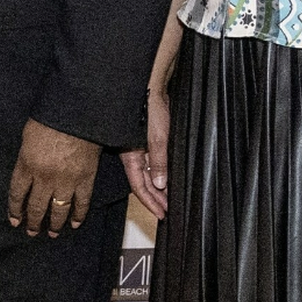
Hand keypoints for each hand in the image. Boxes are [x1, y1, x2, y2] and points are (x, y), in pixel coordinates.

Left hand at [7, 119, 99, 237]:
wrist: (77, 113)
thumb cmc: (50, 118)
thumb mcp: (28, 135)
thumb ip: (26, 157)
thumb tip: (27, 170)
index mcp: (26, 165)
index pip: (17, 194)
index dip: (15, 210)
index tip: (14, 220)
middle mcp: (44, 178)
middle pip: (36, 206)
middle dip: (32, 221)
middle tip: (31, 231)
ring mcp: (66, 181)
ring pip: (58, 210)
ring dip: (54, 224)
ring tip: (51, 233)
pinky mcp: (85, 179)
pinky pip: (82, 202)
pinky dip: (79, 215)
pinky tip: (75, 223)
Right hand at [121, 85, 170, 218]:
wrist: (150, 87)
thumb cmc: (150, 107)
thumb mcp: (157, 138)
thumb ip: (158, 162)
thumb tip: (159, 184)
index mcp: (130, 155)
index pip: (139, 186)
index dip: (150, 202)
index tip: (162, 214)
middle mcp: (133, 154)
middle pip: (143, 183)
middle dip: (155, 199)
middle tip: (168, 210)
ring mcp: (139, 148)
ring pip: (147, 175)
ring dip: (158, 188)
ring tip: (170, 199)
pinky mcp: (146, 141)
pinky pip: (151, 164)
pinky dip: (160, 174)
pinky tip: (167, 179)